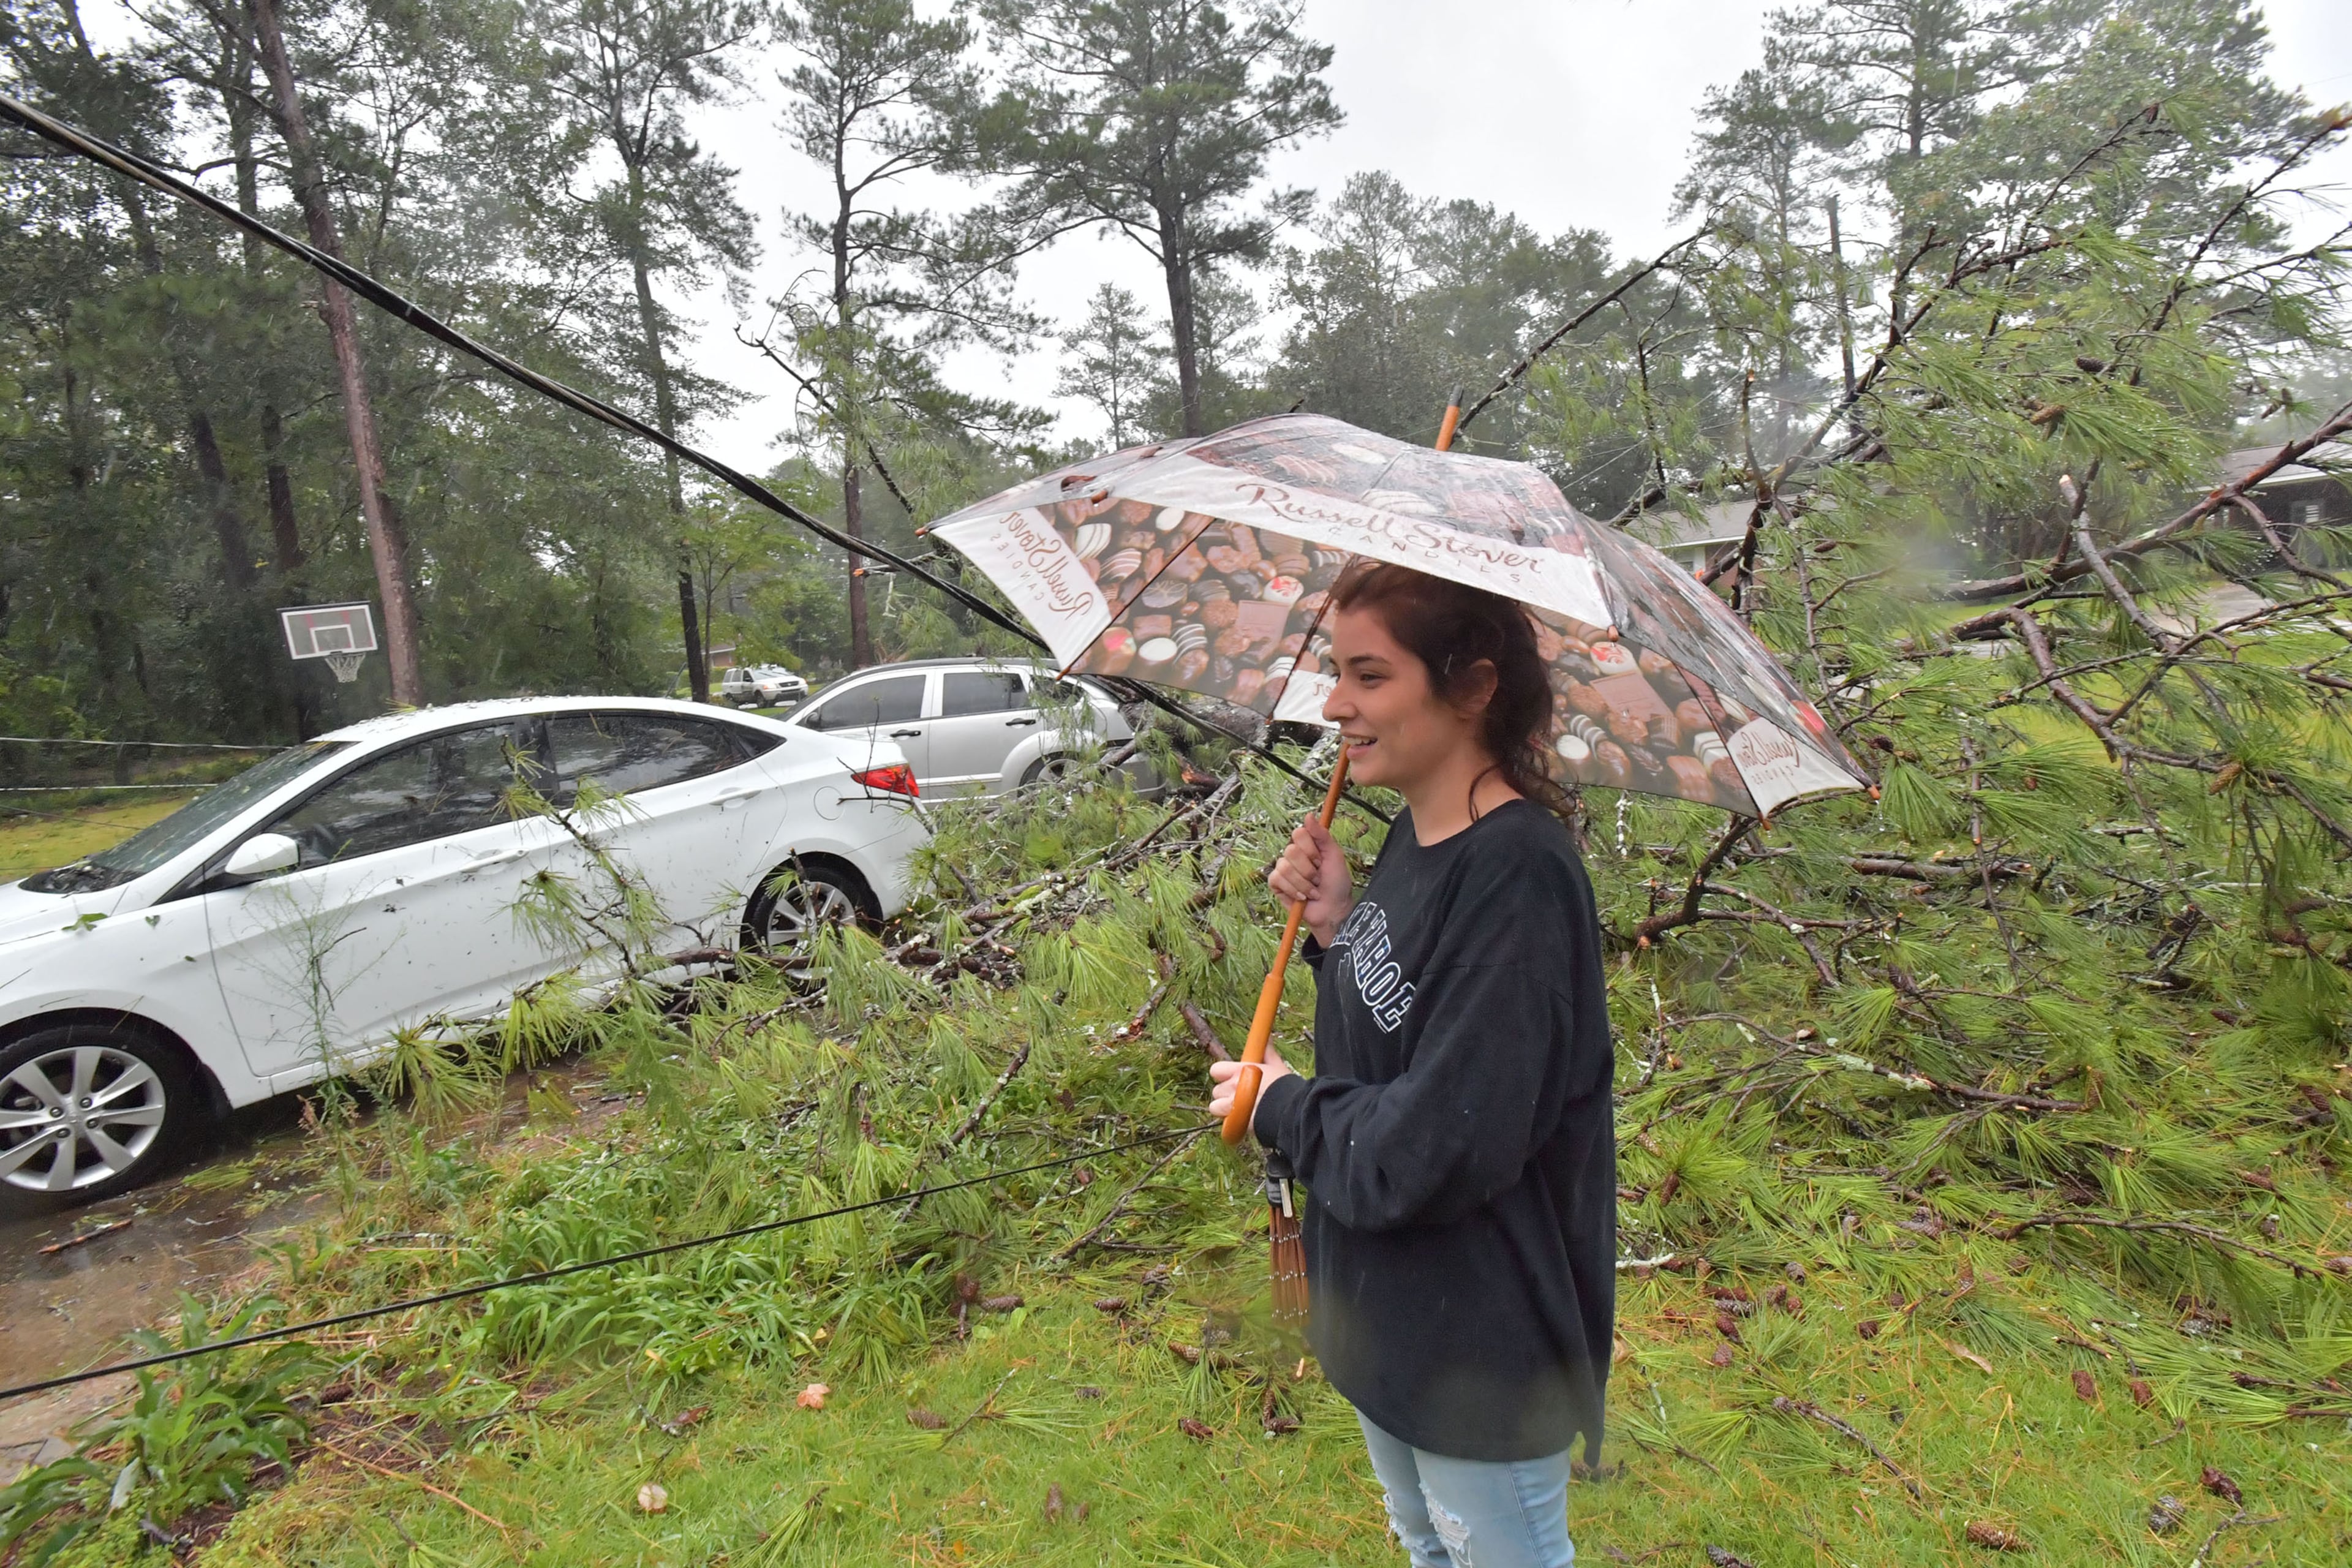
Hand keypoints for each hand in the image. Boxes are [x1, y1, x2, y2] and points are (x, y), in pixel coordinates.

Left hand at [1208, 1045, 1291, 1127]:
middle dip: (1226, 1094)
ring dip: (1225, 1110)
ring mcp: (1232, 1105)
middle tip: (1241, 1098)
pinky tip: (1243, 1124)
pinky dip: (1231, 1125)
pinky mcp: (1234, 1122)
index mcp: (1241, 1070)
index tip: (1232, 1079)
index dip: (1222, 1075)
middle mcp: (1233, 1086)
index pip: (1216, 1070)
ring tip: (1241, 1112)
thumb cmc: (1286, 1088)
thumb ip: (1267, 1053)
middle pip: (1217, 1090)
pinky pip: (1225, 1124)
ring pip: (1216, 1107)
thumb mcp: (1277, 1067)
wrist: (1292, 1112)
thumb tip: (1268, 1038)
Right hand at [1268, 816, 1352, 946]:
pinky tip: (1302, 897)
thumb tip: (1309, 815)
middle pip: (1291, 850)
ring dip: (1303, 883)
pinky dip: (1293, 890)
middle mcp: (1293, 855)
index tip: (1321, 861)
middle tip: (1318, 878)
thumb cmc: (1336, 882)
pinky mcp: (1276, 884)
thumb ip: (1322, 835)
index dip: (1310, 849)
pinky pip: (1277, 879)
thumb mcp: (1334, 855)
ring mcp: (1283, 869)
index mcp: (1307, 845)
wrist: (1333, 909)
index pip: (1298, 833)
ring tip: (1313, 890)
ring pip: (1284, 867)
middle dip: (1309, 869)